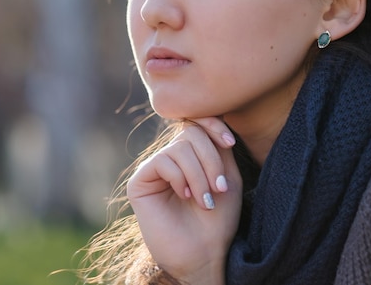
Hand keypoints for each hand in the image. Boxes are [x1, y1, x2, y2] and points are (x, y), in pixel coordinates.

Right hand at [127, 117, 242, 284]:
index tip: (230, 143)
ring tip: (205, 200)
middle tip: (219, 188)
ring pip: (179, 148)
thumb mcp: (227, 177)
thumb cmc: (218, 219)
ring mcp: (155, 168)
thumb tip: (212, 116)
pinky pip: (163, 161)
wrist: (203, 253)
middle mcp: (171, 157)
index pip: (198, 123)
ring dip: (199, 174)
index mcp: (192, 155)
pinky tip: (185, 196)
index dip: (213, 125)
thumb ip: (219, 147)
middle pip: (191, 132)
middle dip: (211, 159)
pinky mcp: (140, 181)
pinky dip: (180, 178)